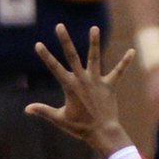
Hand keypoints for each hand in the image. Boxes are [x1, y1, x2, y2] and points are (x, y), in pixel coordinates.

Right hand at [24, 24, 134, 157]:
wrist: (102, 132)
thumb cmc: (79, 127)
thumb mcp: (59, 119)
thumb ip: (43, 111)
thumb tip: (27, 109)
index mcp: (70, 87)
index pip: (54, 68)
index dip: (46, 56)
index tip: (39, 44)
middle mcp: (83, 80)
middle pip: (72, 56)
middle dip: (65, 41)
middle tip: (59, 26)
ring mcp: (97, 81)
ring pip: (95, 58)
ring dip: (94, 43)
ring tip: (94, 28)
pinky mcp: (110, 85)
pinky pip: (118, 71)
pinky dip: (125, 62)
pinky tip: (132, 51)